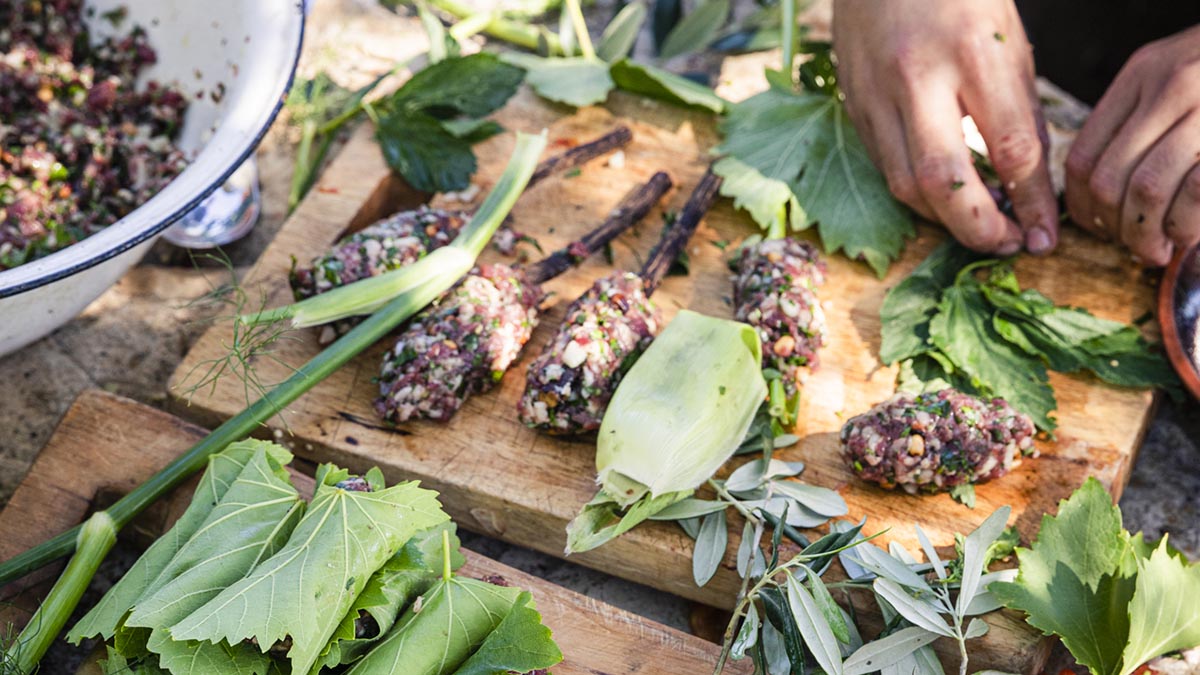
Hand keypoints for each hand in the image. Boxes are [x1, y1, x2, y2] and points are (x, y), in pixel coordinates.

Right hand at [833, 0, 1058, 255]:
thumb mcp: (1007, 41)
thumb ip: (1019, 110)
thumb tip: (1028, 183)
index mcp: (972, 53)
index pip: (1009, 149)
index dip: (1031, 202)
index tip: (1045, 233)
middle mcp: (917, 78)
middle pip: (943, 182)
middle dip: (977, 228)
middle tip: (1006, 245)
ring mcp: (875, 96)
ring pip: (905, 186)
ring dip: (944, 219)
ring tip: (977, 225)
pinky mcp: (853, 108)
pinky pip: (885, 169)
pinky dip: (917, 193)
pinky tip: (942, 197)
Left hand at [1065, 24, 1199, 265]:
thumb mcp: (1180, 77)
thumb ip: (1141, 122)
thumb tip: (1099, 199)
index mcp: (1142, 74)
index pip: (1082, 156)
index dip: (1080, 206)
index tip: (1094, 228)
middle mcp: (1169, 86)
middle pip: (1109, 180)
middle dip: (1115, 228)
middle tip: (1134, 246)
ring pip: (1148, 190)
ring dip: (1148, 234)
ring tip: (1161, 248)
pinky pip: (1196, 192)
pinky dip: (1185, 225)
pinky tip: (1188, 236)